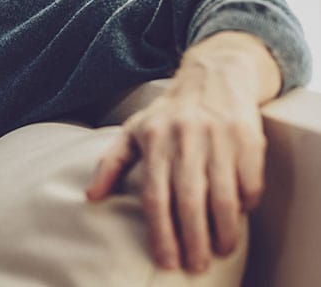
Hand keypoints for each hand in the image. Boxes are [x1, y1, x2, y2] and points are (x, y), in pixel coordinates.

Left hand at [86, 31, 280, 272]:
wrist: (213, 75)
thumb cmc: (168, 112)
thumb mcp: (133, 130)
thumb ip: (110, 163)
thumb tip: (91, 197)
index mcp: (154, 140)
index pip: (155, 196)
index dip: (161, 233)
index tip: (167, 261)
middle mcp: (185, 138)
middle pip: (189, 201)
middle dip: (193, 240)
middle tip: (196, 265)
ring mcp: (218, 137)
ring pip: (223, 196)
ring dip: (224, 230)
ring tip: (220, 251)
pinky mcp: (247, 137)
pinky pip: (249, 181)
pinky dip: (246, 205)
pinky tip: (239, 218)